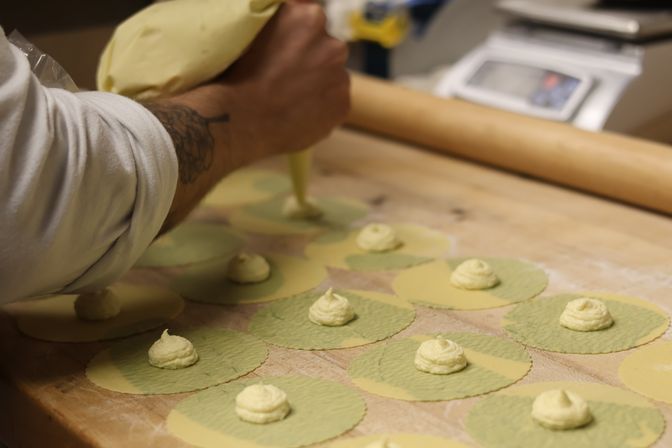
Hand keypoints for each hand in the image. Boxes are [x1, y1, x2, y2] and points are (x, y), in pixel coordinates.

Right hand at [219, 0, 349, 159]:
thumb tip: (300, 5)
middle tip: (287, 79)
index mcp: (311, 18)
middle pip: (328, 51)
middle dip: (313, 63)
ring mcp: (341, 77)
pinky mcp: (342, 106)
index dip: (299, 42)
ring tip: (290, 99)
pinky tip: (298, 114)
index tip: (284, 55)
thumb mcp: (259, 28)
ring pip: (333, 79)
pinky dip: (321, 110)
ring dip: (318, 86)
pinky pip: (333, 106)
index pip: (312, 26)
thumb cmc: (240, 71)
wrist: (243, 116)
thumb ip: (286, 16)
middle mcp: (333, 45)